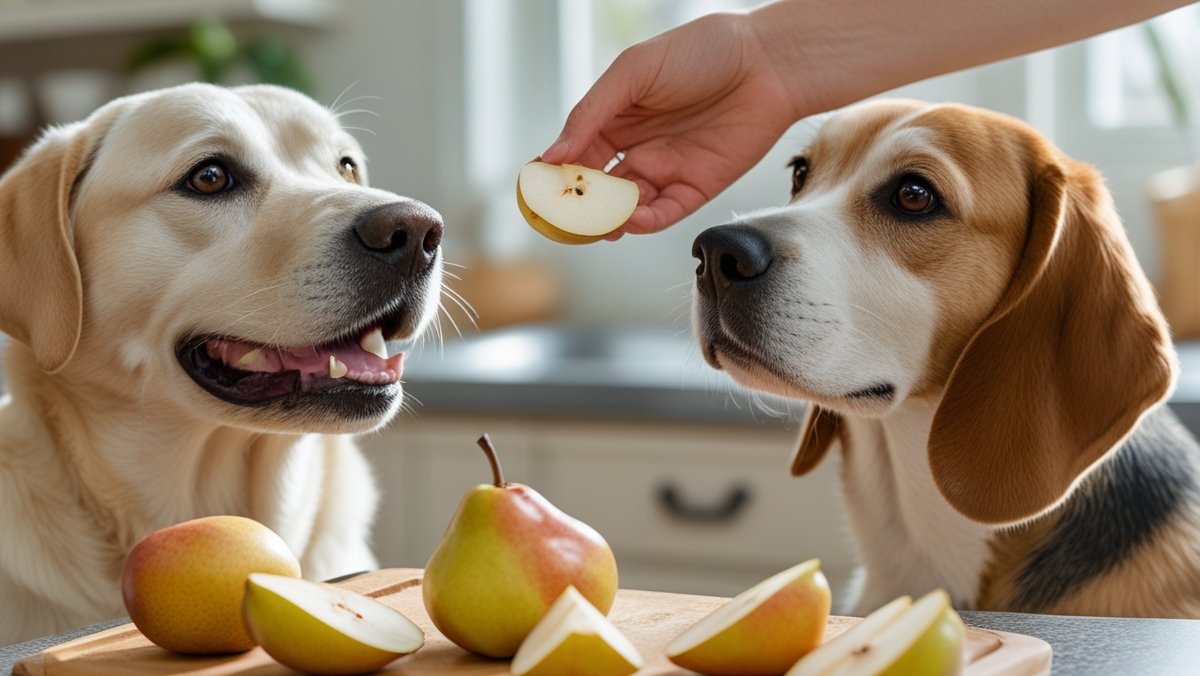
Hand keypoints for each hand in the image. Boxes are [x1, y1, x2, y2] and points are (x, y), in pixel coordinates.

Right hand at [540, 12, 803, 236]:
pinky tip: (630, 220)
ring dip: (609, 219)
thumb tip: (551, 154)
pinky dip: (643, 222)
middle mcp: (639, 147)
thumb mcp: (634, 72)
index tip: (537, 189)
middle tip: (562, 218)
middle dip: (579, 205)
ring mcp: (666, 169)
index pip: (576, 154)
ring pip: (626, 207)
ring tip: (596, 224)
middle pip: (598, 188)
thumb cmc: (702, 51)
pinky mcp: (696, 187)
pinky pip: (663, 213)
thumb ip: (591, 114)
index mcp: (617, 117)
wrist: (767, 61)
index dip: (556, 173)